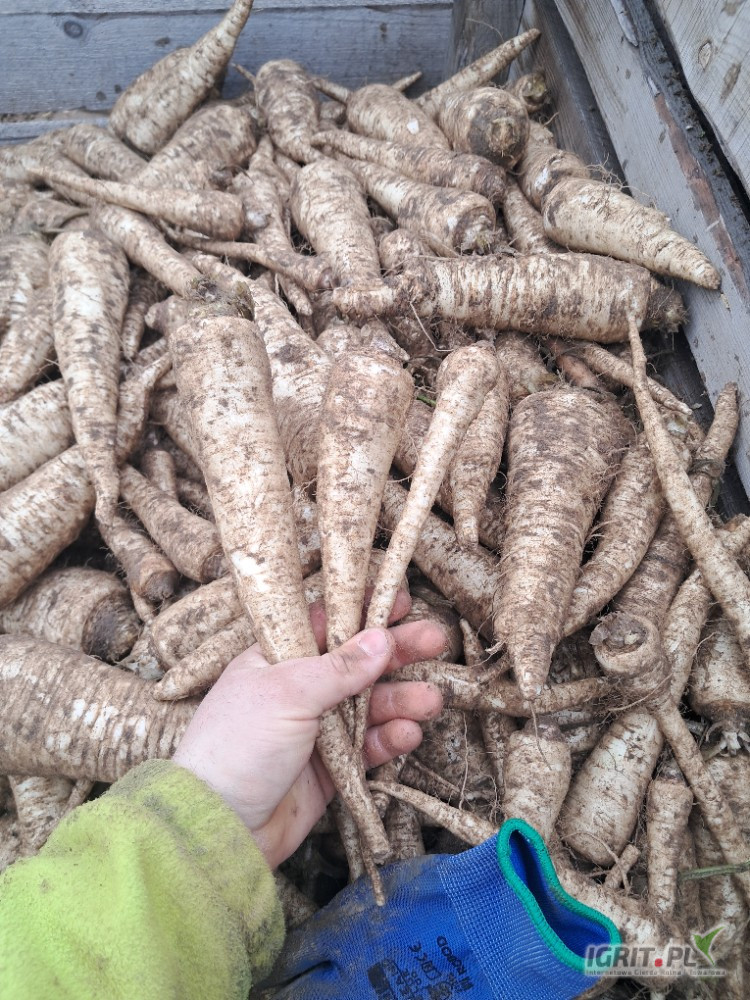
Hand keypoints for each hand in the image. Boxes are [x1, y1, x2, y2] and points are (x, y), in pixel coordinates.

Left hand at [173, 592, 445, 867]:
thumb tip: (381, 638)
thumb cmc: (239, 746)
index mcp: (277, 658)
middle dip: (397, 652)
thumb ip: (339, 667)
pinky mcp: (329, 769)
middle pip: (357, 662)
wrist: (219, 827)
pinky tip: (408, 734)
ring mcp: (315, 729)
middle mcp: (298, 689)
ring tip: (431, 701)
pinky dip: (388, 739)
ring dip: (401, 699)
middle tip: (436, 641)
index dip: (363, 611)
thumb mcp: (287, 693)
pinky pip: (367, 747)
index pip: (326, 623)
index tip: (399, 602)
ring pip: (368, 705)